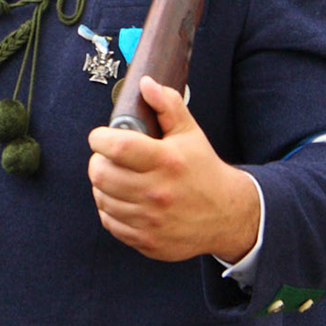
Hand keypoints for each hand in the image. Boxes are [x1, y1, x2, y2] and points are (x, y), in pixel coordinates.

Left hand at [86, 76, 260, 262]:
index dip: (99, 138)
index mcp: (166, 161)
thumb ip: (167, 105)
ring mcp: (150, 220)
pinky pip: (110, 222)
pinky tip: (121, 198)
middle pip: (101, 174)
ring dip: (102, 185)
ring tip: (114, 177)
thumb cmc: (204, 170)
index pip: (116, 147)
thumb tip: (146, 84)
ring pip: (102, 198)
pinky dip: (110, 208)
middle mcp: (157, 192)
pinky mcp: (146, 241)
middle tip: (107, 157)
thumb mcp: (190, 133)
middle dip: (98, 161)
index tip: (101, 136)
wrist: (227, 215)